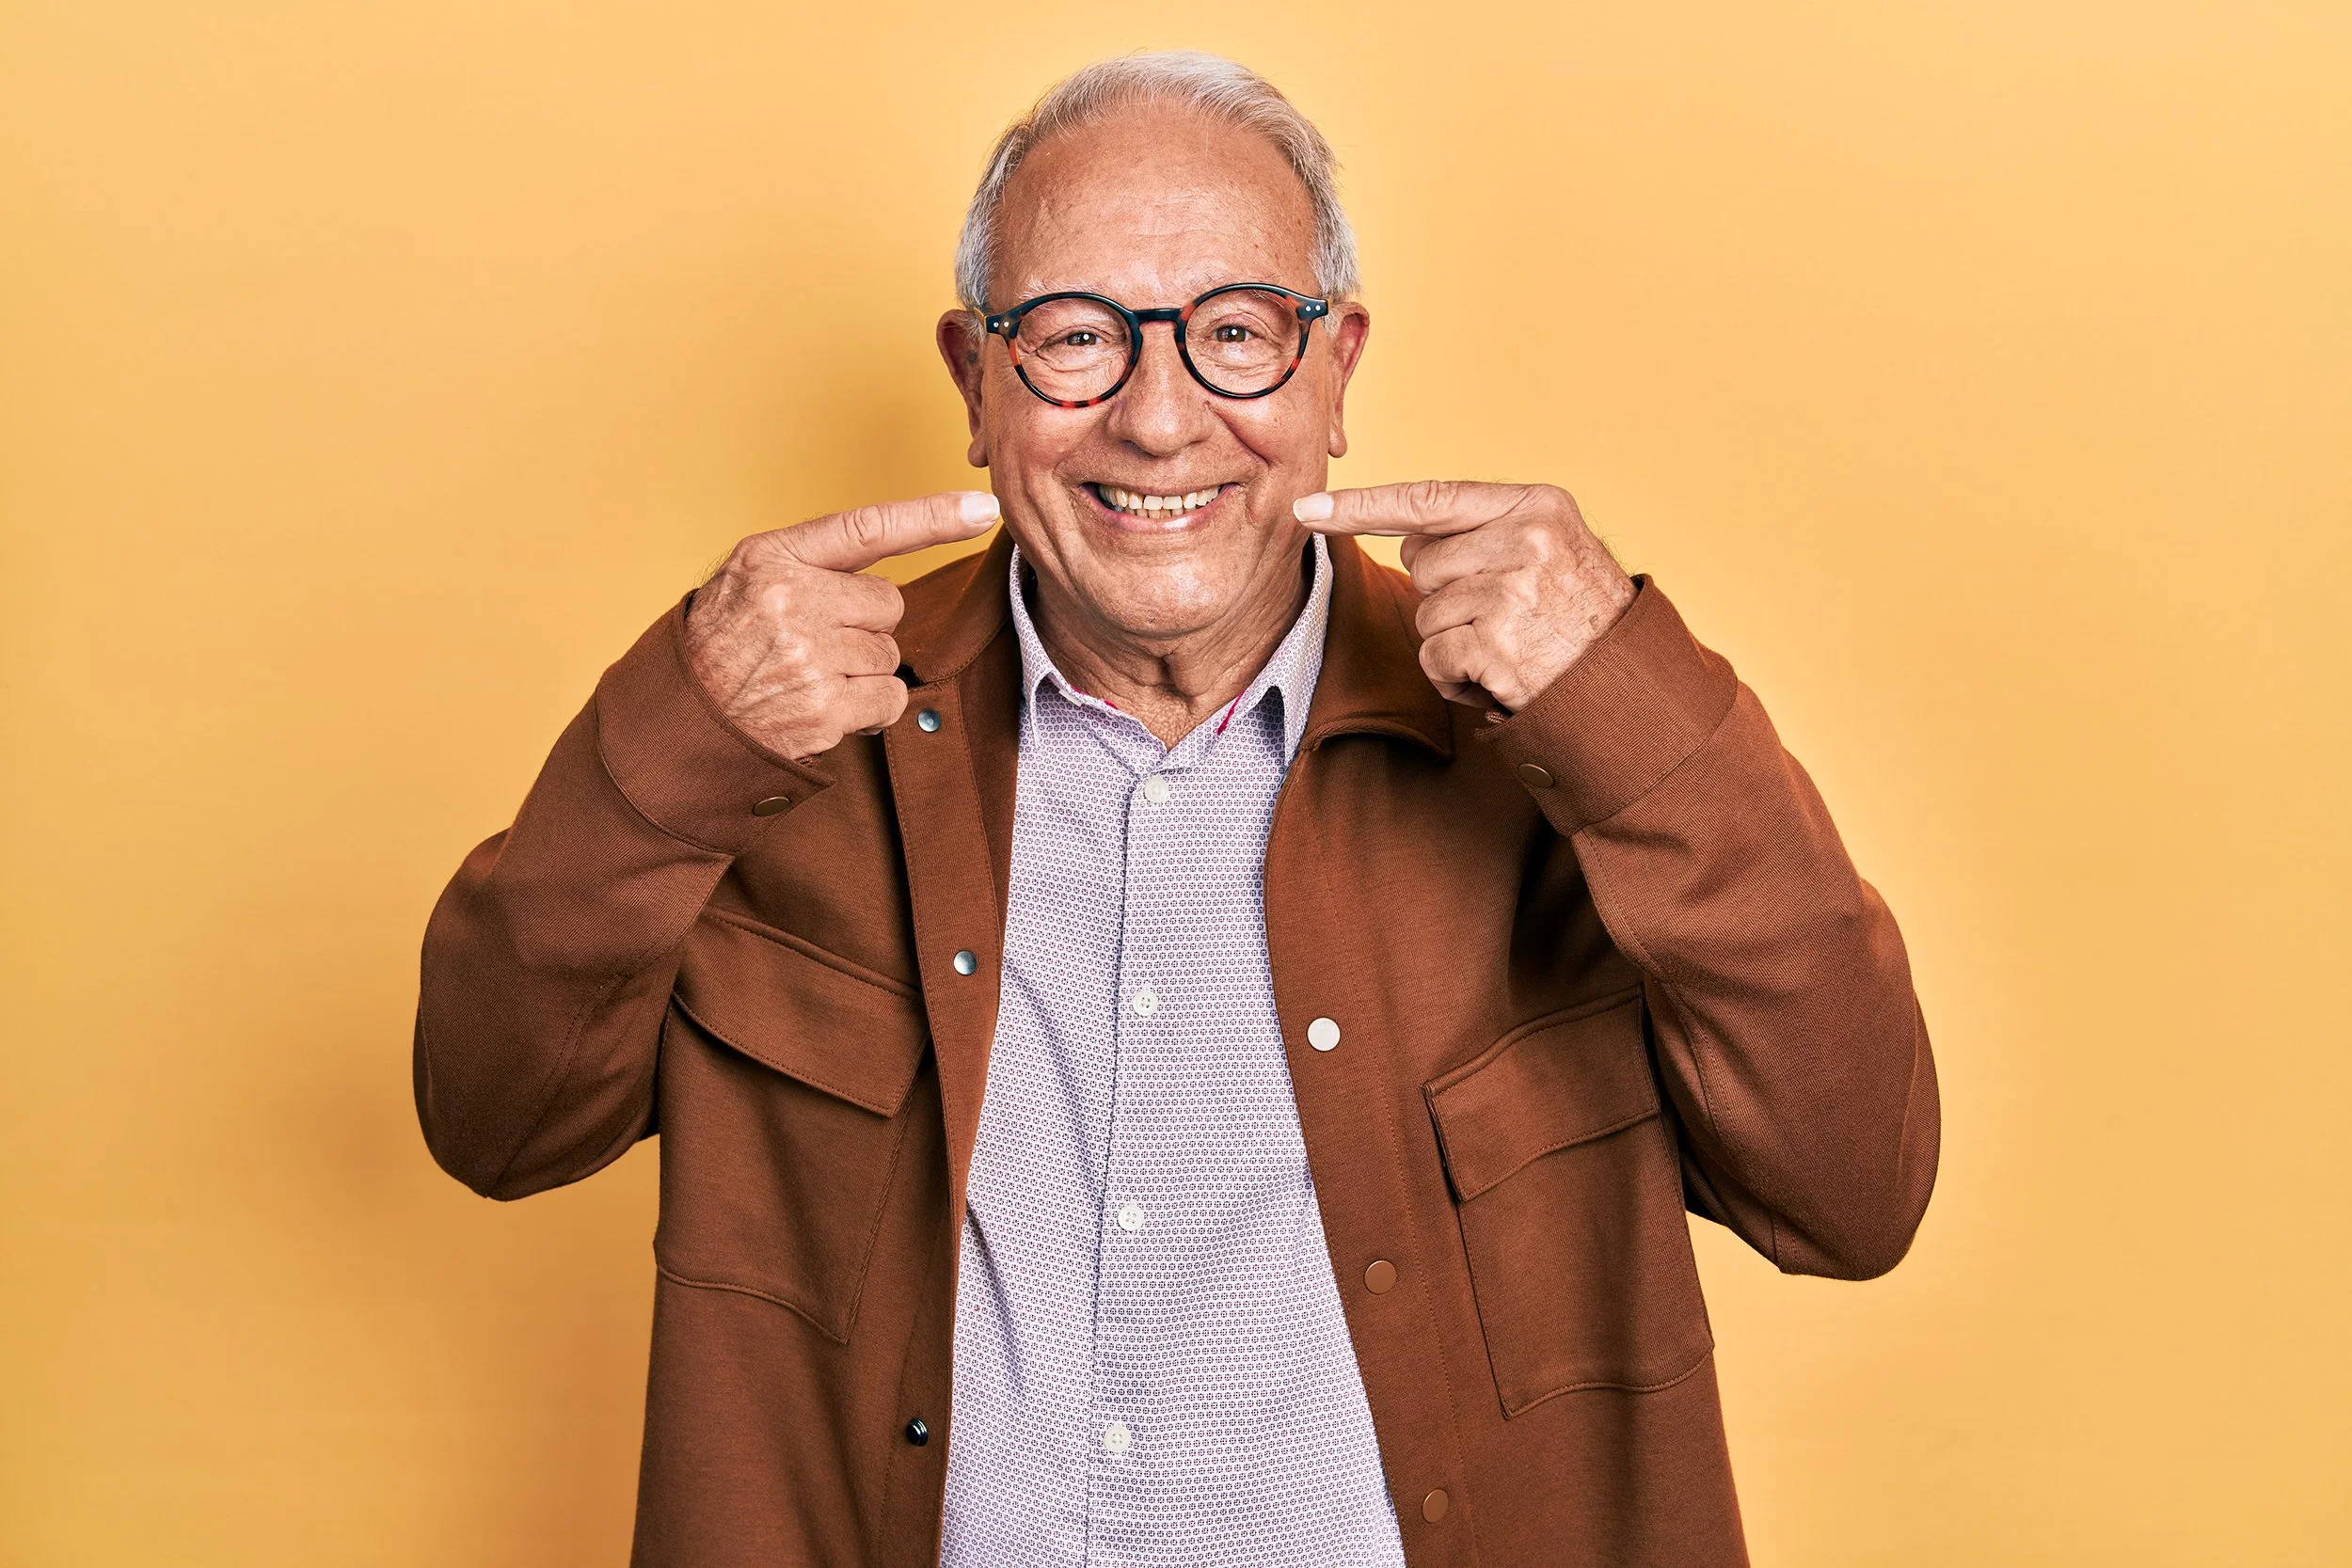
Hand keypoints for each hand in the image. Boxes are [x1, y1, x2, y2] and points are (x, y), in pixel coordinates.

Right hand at [684, 490, 999, 760]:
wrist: (681, 721)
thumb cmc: (721, 645)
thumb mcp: (748, 579)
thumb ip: (810, 565)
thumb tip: (887, 581)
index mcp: (773, 557)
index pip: (866, 528)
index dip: (930, 518)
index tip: (981, 509)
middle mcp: (791, 600)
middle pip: (888, 605)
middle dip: (863, 627)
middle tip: (813, 644)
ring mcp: (809, 656)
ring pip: (889, 655)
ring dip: (861, 671)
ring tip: (808, 677)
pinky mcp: (824, 708)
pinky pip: (888, 699)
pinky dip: (868, 709)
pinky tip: (825, 707)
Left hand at [1295, 481, 1634, 712]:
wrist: (1630, 689)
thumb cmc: (1584, 622)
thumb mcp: (1555, 550)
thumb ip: (1489, 533)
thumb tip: (1409, 542)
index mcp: (1538, 505)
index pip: (1431, 497)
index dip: (1362, 504)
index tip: (1307, 507)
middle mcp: (1526, 538)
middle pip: (1422, 562)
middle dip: (1447, 595)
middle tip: (1505, 617)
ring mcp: (1511, 589)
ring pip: (1426, 612)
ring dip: (1454, 642)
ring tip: (1511, 648)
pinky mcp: (1495, 641)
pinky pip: (1434, 657)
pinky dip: (1456, 678)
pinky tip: (1501, 677)